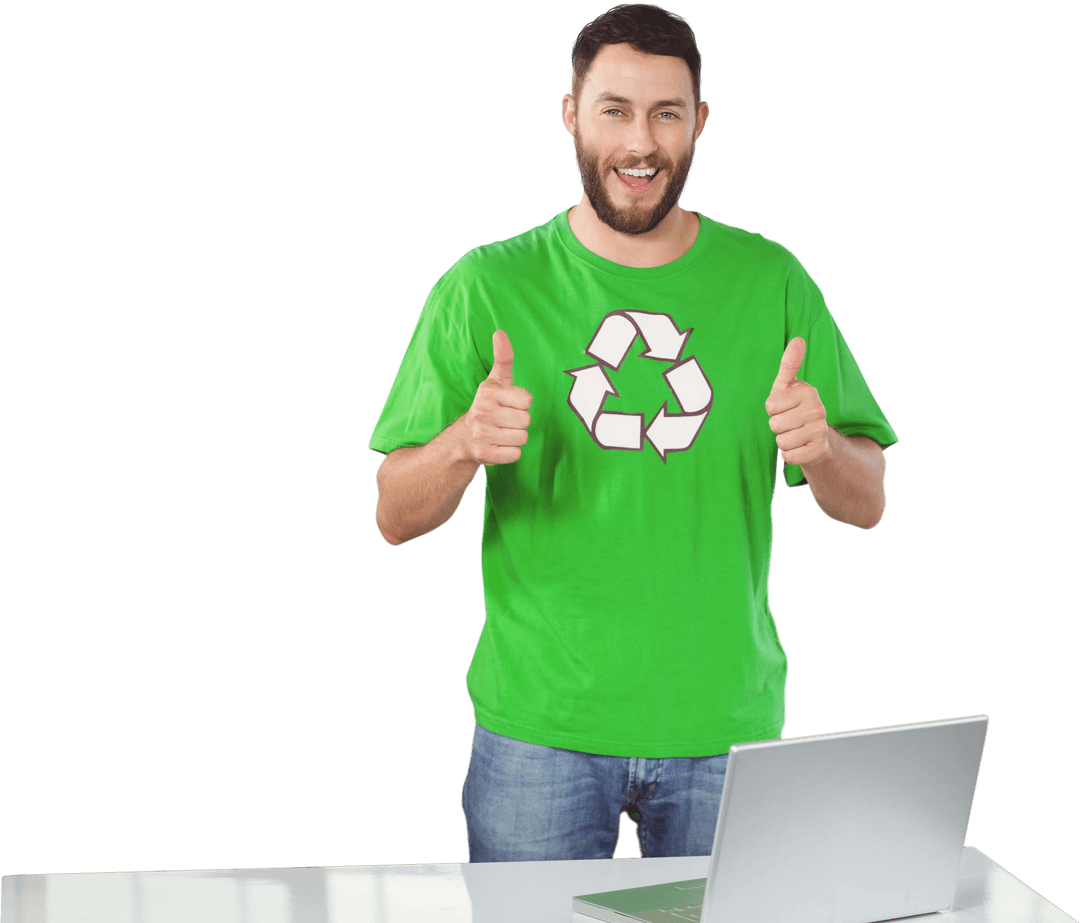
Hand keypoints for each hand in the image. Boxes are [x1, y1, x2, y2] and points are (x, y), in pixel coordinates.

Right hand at [460, 330, 532, 464]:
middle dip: (519, 422)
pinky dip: (511, 452)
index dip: (521, 404)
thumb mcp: (495, 381)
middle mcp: (482, 413)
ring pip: (522, 438)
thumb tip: (500, 332)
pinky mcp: (484, 455)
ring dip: (516, 437)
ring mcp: (482, 435)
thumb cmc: (488, 406)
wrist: (465, 438)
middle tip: (504, 421)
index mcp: (487, 393)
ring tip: (501, 433)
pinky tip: (499, 446)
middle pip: (526, 421)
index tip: (508, 404)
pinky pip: (515, 455)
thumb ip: (503, 358)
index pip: (527, 401)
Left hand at [765, 337, 829, 466]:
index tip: (785, 408)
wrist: (819, 439)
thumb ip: (789, 364)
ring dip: (784, 441)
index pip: (770, 406)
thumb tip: (797, 339)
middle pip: (775, 425)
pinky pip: (789, 456)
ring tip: (795, 435)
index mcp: (808, 391)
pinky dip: (790, 455)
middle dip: (778, 427)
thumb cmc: (795, 409)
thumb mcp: (788, 387)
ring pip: (781, 442)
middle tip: (790, 424)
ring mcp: (821, 431)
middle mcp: (818, 409)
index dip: (773, 410)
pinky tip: (801, 447)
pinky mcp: (820, 451)